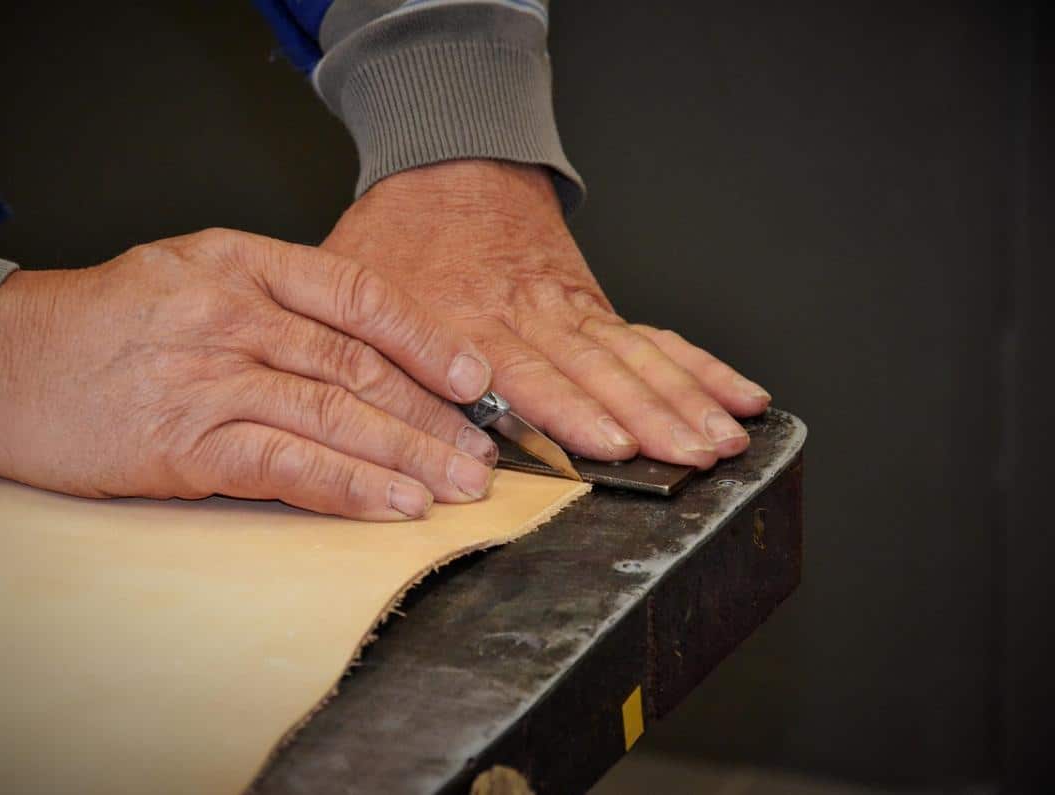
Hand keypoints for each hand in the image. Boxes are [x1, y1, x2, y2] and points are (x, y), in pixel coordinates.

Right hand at [0, 228, 499, 519]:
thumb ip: (272, 302)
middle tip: (483, 449)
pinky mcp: (183, 442)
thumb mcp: (189, 277)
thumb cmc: (102, 324)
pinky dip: (349, 486)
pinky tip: (393, 504)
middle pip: (360, 363)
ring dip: (409, 455)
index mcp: (241, 261)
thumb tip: (366, 350)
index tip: (475, 378)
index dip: (428, 338)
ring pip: (336, 413)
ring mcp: (208, 375)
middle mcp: (232, 311)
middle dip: (434, 413)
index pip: (360, 295)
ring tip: (459, 485)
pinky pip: (286, 464)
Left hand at [322, 160, 771, 468]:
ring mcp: (569, 313)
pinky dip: (697, 366)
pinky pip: (652, 339)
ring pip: (636, 359)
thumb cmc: (398, 235)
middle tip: (694, 455)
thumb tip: (376, 424)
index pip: (526, 375)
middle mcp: (530, 320)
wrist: (447, 162)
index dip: (570, 412)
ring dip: (685, 399)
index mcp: (468, 322)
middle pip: (600, 373)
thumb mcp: (355, 290)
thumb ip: (374, 353)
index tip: (610, 443)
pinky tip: (738, 392)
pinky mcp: (593, 308)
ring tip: (728, 436)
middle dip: (651, 418)